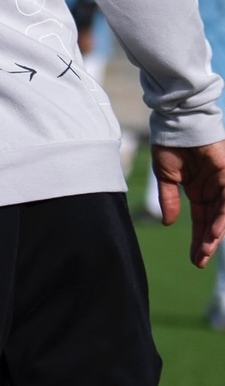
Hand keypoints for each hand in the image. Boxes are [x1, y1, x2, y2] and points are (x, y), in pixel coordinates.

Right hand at [153, 140, 224, 266]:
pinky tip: (216, 232)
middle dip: (206, 242)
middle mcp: (212, 191)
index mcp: (198, 192)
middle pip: (213, 222)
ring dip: (215, 234)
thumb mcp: (166, 177)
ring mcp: (221, 184)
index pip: (201, 221)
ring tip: (205, 251)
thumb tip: (169, 223)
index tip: (193, 259)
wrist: (177, 124)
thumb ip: (170, 200)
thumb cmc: (170, 146)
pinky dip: (222, 218)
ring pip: (222, 215)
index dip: (197, 239)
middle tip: (198, 261)